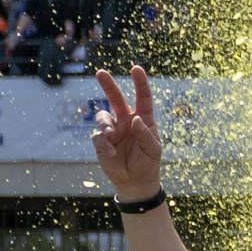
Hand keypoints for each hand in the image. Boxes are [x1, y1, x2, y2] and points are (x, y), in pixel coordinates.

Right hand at [89, 67, 162, 200]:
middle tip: (100, 72)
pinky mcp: (101, 141)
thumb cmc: (149, 162)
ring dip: (105, 125)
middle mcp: (126, 121)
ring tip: (110, 136)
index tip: (136, 68)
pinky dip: (103, 144)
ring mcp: (113, 129)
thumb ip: (145, 134)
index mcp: (143, 119)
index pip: (143, 98)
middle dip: (108, 85)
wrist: (136, 181)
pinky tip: (110, 153)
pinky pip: (97, 136)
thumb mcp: (154, 149)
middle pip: (116, 99)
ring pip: (103, 117)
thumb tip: (135, 119)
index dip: (140, 83)